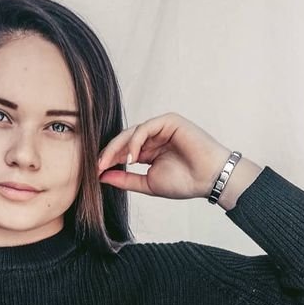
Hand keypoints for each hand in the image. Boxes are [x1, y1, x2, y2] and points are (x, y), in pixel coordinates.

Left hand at [97, 112, 231, 199]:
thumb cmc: (184, 182)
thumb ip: (125, 179)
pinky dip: (135, 142)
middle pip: (124, 140)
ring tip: (108, 162)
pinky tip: (131, 158)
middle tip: (96, 166)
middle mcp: (153, 138)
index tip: (94, 173)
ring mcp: (161, 128)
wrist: (209, 179)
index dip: (108, 160)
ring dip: (117, 148)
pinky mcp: (169, 121)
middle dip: (108, 153)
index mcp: (148, 151)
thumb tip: (102, 176)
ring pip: (131, 132)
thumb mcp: (147, 183)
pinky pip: (145, 128)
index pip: (122, 151)